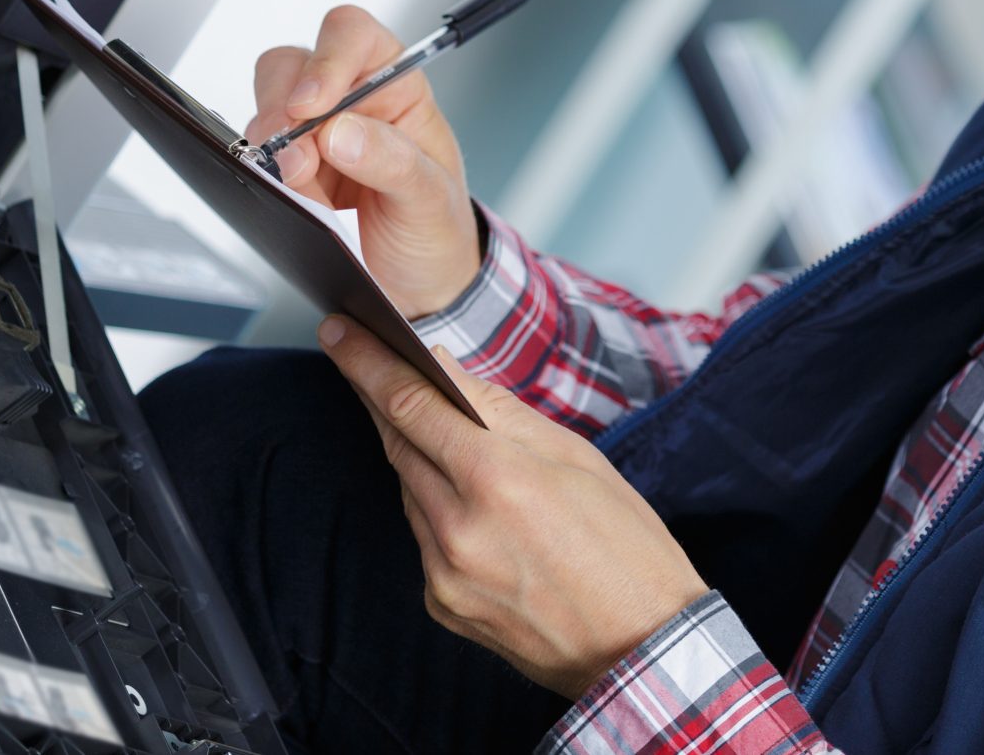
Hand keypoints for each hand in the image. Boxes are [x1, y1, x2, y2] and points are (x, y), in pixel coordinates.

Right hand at [248, 6, 480, 317]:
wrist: (420, 286)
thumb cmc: (437, 230)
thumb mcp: (430, 199)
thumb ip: (392, 162)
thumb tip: (339, 132)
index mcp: (398, 86)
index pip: (354, 37)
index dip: (327, 60)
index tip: (310, 105)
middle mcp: (353, 98)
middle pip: (295, 65)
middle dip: (284, 108)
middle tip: (294, 158)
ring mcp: (316, 131)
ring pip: (268, 105)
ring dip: (273, 144)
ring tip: (301, 185)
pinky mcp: (291, 166)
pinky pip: (260, 152)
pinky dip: (268, 173)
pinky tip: (296, 197)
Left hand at [319, 317, 708, 700]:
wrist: (643, 652)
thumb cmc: (628, 548)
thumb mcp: (579, 458)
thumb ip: (501, 412)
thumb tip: (444, 369)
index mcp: (498, 479)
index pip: (410, 405)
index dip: (367, 363)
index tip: (340, 331)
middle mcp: (458, 529)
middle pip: (397, 444)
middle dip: (379, 400)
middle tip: (365, 359)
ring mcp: (443, 574)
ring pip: (408, 491)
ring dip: (414, 455)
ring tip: (434, 430)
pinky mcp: (441, 606)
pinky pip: (422, 538)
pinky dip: (434, 509)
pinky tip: (465, 502)